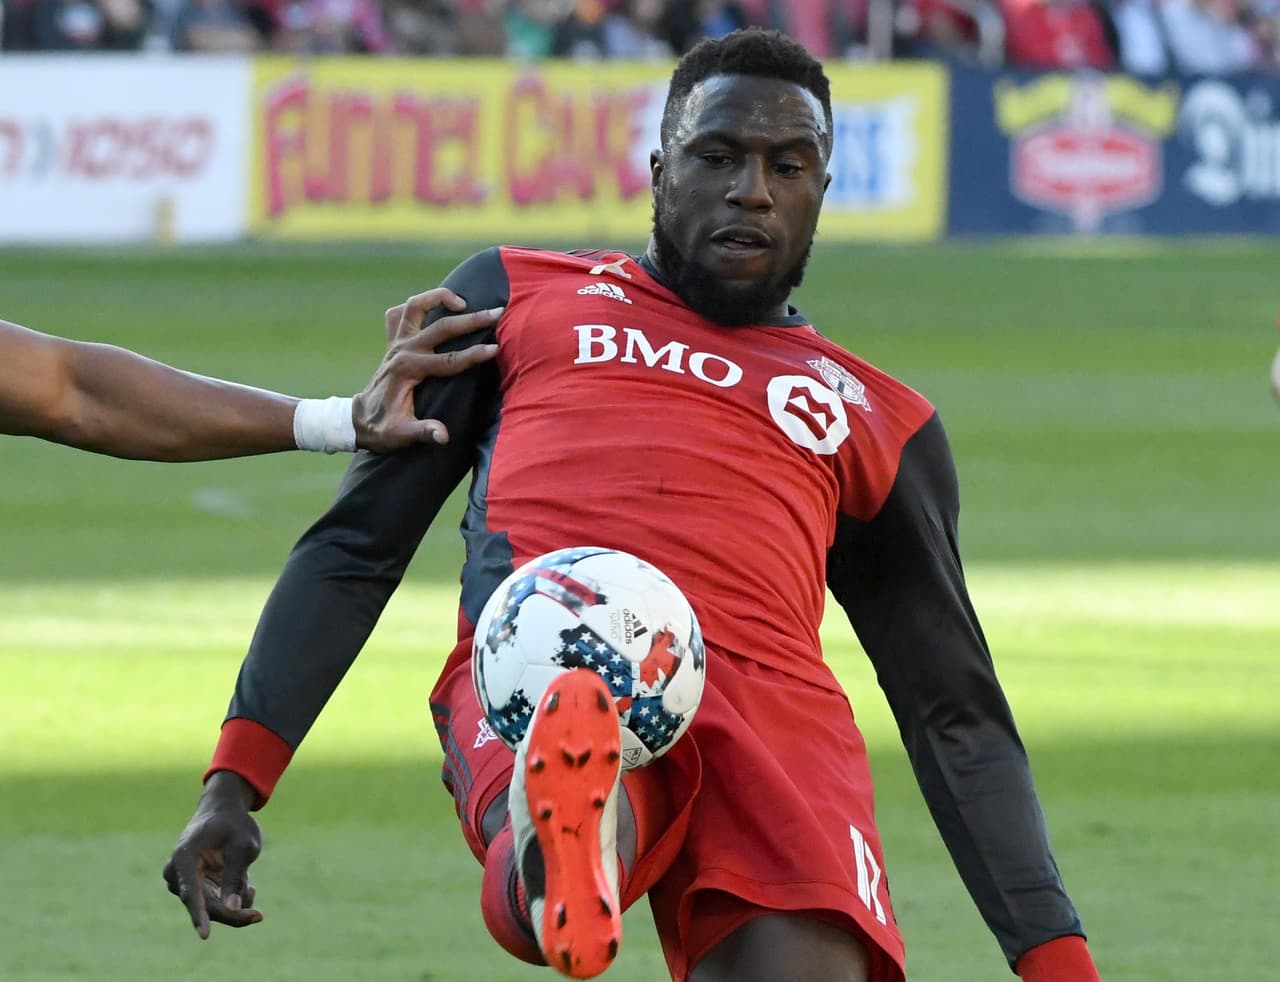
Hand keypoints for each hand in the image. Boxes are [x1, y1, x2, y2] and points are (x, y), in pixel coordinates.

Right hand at [163, 771, 263, 938]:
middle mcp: (177, 874)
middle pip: (204, 905)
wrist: (223, 812)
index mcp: (184, 857)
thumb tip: (232, 908)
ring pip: (211, 908)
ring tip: (250, 885)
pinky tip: (246, 885)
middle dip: (233, 913)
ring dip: (235, 902)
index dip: (199, 914)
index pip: (192, 892)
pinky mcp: (196, 889)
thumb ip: (236, 875)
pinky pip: (215, 905)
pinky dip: (234, 899)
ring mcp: (184, 883)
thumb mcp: (243, 845)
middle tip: (258, 916)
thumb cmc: (234, 824)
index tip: (205, 935)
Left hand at [352, 289, 501, 452]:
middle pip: (441, 326)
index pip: (449, 360)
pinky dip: (416, 307)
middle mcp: (402, 350)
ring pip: (415, 306)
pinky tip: (433, 310)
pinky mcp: (392, 342)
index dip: (474, 354)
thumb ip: (424, 432)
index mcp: (409, 370)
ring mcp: (396, 343)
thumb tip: (443, 436)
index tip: (495, 349)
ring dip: (439, 297)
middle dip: (471, 319)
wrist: (359, 421)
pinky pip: (400, 313)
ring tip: (463, 301)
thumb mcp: (401, 435)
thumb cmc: (383, 429)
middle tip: (496, 312)